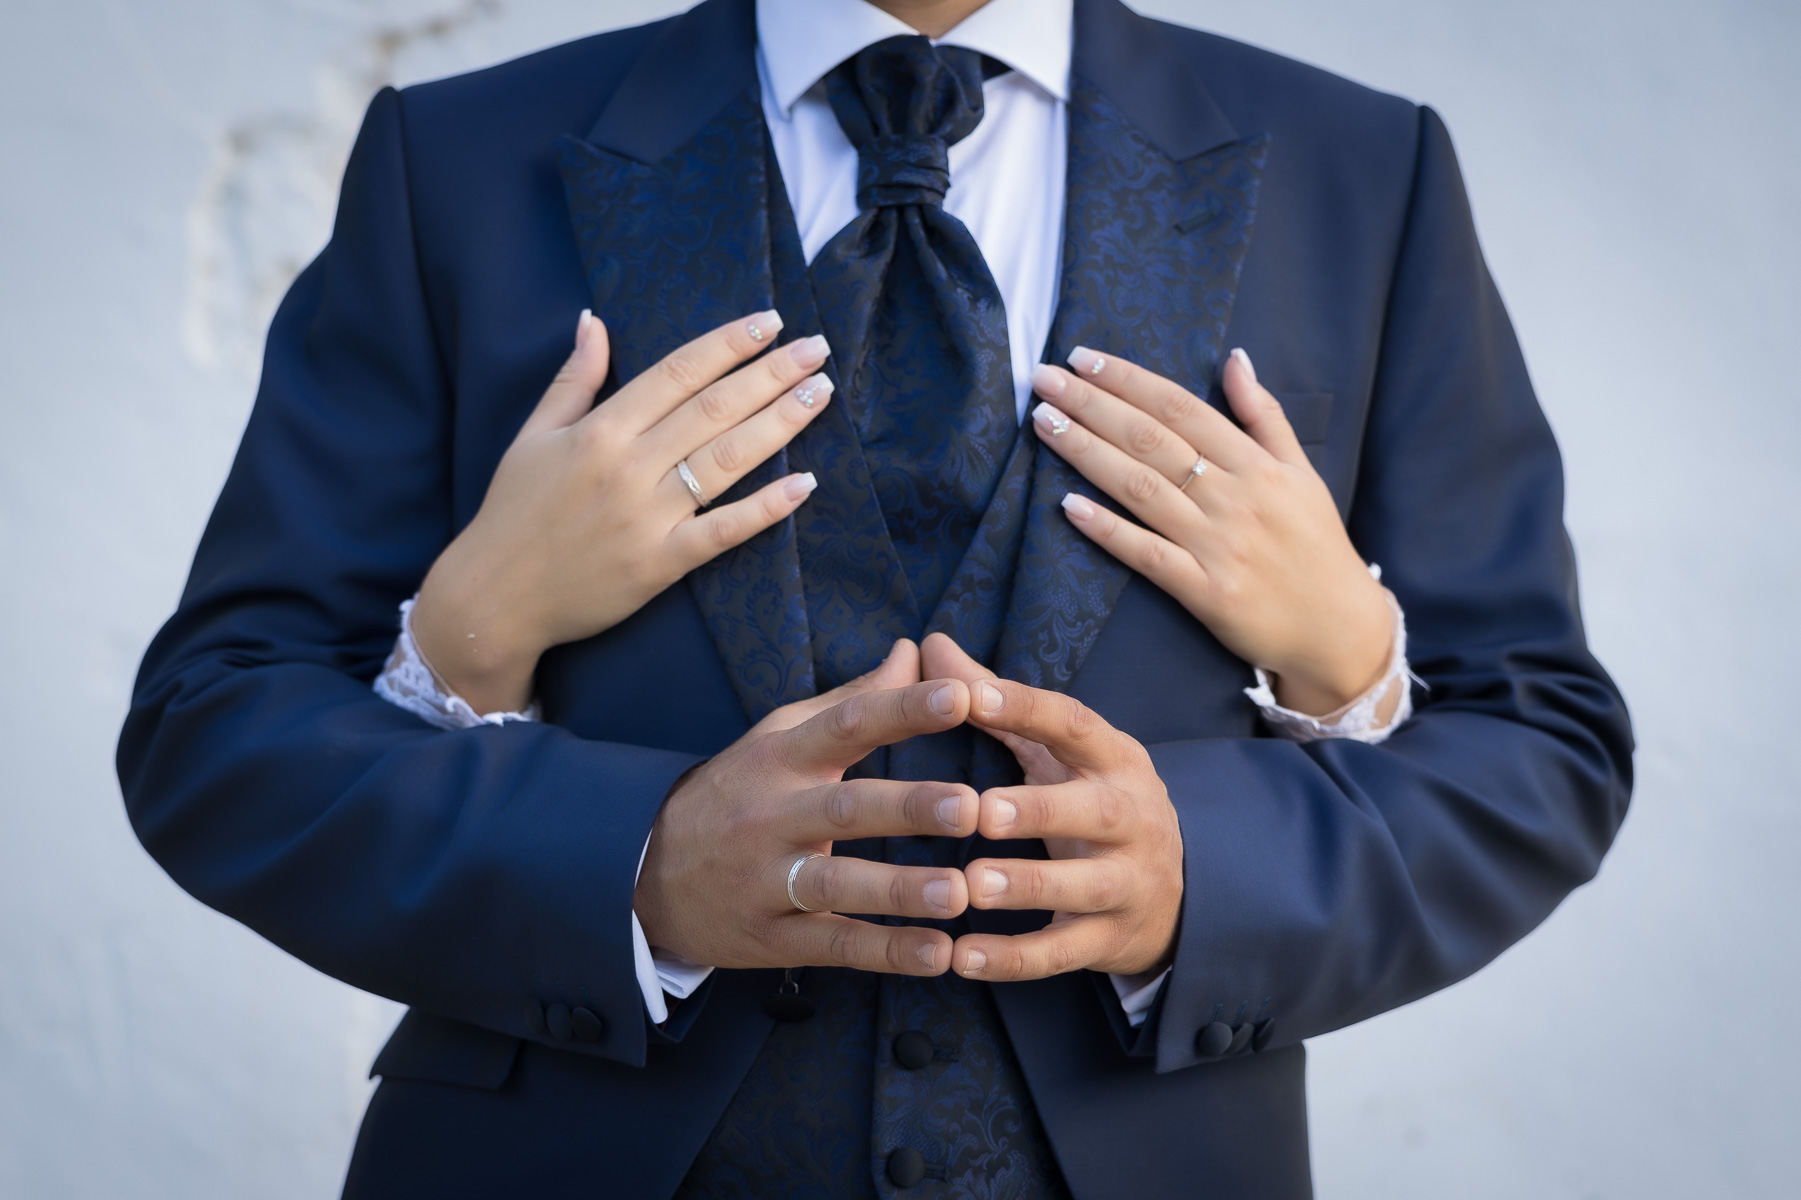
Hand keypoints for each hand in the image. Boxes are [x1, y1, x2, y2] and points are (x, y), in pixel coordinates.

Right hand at [410, 309, 833, 713]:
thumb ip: (572, 379)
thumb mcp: (532, 436)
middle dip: (771, 374)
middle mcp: (628, 466)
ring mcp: (647, 516)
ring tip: (821, 394)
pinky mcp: (660, 563)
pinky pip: (723, 531)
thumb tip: (595, 321)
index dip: (728, 344)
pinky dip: (766, 508)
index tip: (770, 322)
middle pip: (714, 408)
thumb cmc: (514, 513)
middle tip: (817, 349)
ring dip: (781, 423)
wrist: (494, 598)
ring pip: (727, 458)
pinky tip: (806, 485)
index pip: (677, 373)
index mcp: (599, 430)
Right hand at [634, 645, 980, 975]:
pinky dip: (885, 953)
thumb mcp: (779, 738)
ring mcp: (767, 880)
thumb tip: (913, 651)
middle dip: (909, 808)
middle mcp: (772, 816)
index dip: (902, 709)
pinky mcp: (769, 937)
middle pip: (845, 808)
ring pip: (837, 884)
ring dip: (901, 890)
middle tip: (971, 807)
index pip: (846, 725)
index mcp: (781, 758)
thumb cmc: (735, 794)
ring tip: (961, 893)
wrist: (642, 874)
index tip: (962, 696)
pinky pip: (832, 945)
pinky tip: (938, 954)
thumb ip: (853, 699)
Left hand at [920, 634, 1183, 980]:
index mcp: (1115, 759)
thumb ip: (994, 702)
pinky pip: (1063, 953)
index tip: (972, 696)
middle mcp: (1132, 817)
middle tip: (981, 812)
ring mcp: (1128, 883)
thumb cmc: (1090, 803)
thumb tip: (928, 644)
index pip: (1075, 724)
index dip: (1027, 709)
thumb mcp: (1057, 752)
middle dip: (1039, 810)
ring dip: (1027, 885)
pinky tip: (962, 959)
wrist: (1172, 896)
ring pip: (1083, 887)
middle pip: (1094, 810)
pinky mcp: (1110, 940)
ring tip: (972, 886)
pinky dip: (1013, 959)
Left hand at [1029, 347, 1391, 716]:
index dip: (1128, 380)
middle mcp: (1234, 497)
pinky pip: (1148, 555)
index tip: (1082, 358)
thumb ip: (1265, 415)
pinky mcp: (1206, 592)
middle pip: (1151, 439)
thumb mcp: (1302, 472)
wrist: (1342, 629)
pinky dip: (1108, 529)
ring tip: (1044, 423)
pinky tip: (1068, 506)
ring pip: (1142, 488)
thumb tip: (1234, 358)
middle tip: (1043, 379)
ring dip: (1087, 452)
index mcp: (1256, 464)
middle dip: (1092, 404)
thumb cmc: (1317, 547)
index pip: (1180, 408)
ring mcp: (1218, 545)